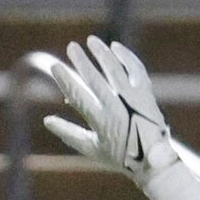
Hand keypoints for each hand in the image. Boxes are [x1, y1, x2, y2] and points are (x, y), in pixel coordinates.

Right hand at [41, 34, 199, 199]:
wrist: (153, 158)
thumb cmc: (118, 156)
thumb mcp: (91, 148)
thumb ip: (68, 133)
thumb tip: (47, 120)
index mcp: (101, 122)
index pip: (79, 97)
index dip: (65, 81)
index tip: (55, 67)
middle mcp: (117, 108)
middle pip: (96, 80)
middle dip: (82, 61)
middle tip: (71, 46)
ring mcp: (134, 99)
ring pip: (116, 70)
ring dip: (102, 53)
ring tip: (91, 41)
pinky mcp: (146, 93)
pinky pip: (135, 69)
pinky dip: (126, 57)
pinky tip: (114, 47)